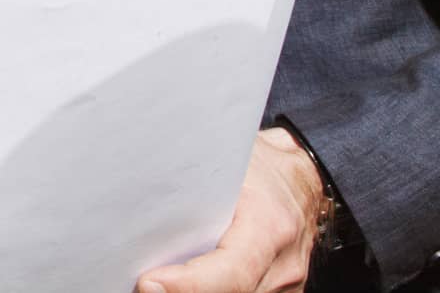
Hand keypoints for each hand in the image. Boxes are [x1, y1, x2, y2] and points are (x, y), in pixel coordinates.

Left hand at [136, 128, 324, 292]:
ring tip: (157, 281)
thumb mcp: (229, 160)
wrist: (301, 176)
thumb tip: (139, 185)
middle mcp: (282, 264)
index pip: (232, 272)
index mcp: (269, 225)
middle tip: (138, 282)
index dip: (188, 285)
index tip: (148, 282)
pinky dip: (209, 292)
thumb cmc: (260, 164)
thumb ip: (191, 181)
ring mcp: (285, 285)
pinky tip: (182, 282)